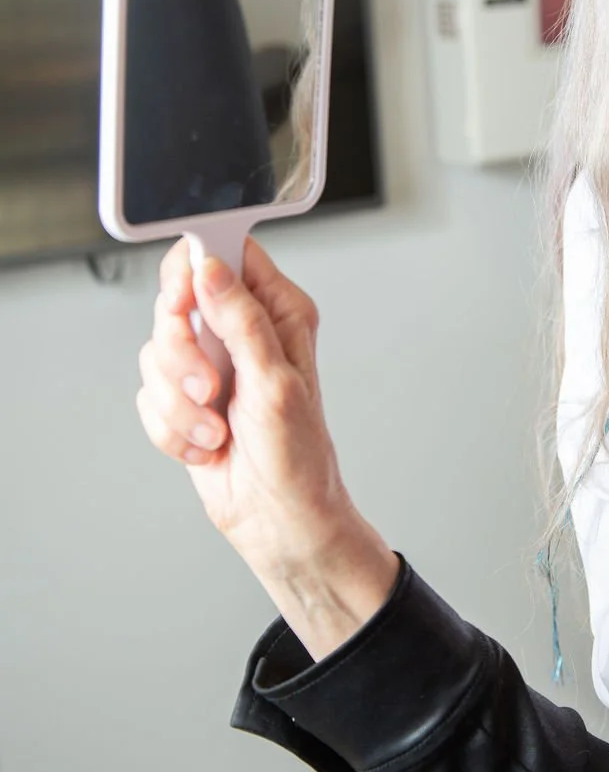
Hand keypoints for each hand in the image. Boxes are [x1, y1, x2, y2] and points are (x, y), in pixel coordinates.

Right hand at [137, 238, 397, 652]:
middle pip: (175, 300)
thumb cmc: (298, 457)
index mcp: (277, 311)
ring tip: (214, 429)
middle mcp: (240, 330)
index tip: (185, 303)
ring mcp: (210, 364)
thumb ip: (242, 321)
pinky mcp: (184, 398)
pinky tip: (206, 445)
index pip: (225, 251)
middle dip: (181, 353)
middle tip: (207, 387)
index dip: (195, 269)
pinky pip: (148, 395)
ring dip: (179, 402)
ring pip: (155, 352)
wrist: (278, 520)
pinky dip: (172, 428)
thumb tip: (211, 268)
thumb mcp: (276, 382)